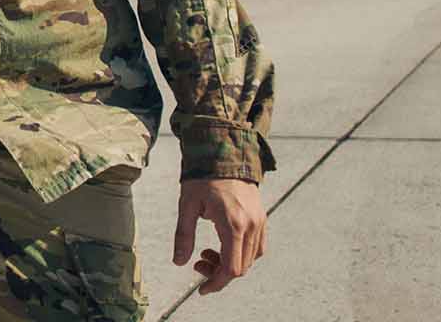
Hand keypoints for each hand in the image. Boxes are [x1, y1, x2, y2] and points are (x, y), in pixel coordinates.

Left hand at [175, 177, 266, 294]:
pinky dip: (242, 253)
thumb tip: (179, 262)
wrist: (224, 152)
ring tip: (207, 252)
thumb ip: (183, 235)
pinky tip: (224, 245)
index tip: (201, 288)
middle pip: (241, 267)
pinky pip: (257, 247)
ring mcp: (259, 221)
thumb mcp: (187, 205)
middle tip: (198, 262)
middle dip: (219, 273)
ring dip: (230, 264)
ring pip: (251, 259)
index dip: (216, 283)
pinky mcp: (261, 217)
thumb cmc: (203, 177)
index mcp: (232, 224)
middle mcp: (251, 225)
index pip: (231, 268)